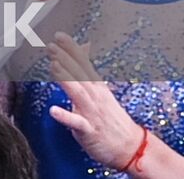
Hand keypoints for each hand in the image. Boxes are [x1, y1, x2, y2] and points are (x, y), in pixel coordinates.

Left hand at [46, 32, 146, 169]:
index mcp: (98, 88)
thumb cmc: (112, 120)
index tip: (60, 36)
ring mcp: (92, 113)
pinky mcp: (90, 130)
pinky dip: (65, 116)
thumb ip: (88, 76)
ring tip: (54, 66)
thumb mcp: (102, 94)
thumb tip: (81, 54)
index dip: (72, 50)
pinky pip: (76, 123)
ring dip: (66, 79)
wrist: (131, 147)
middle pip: (80, 75)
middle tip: (52, 45)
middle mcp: (96, 97)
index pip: (84, 65)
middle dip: (66, 59)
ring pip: (78, 93)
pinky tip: (53, 110)